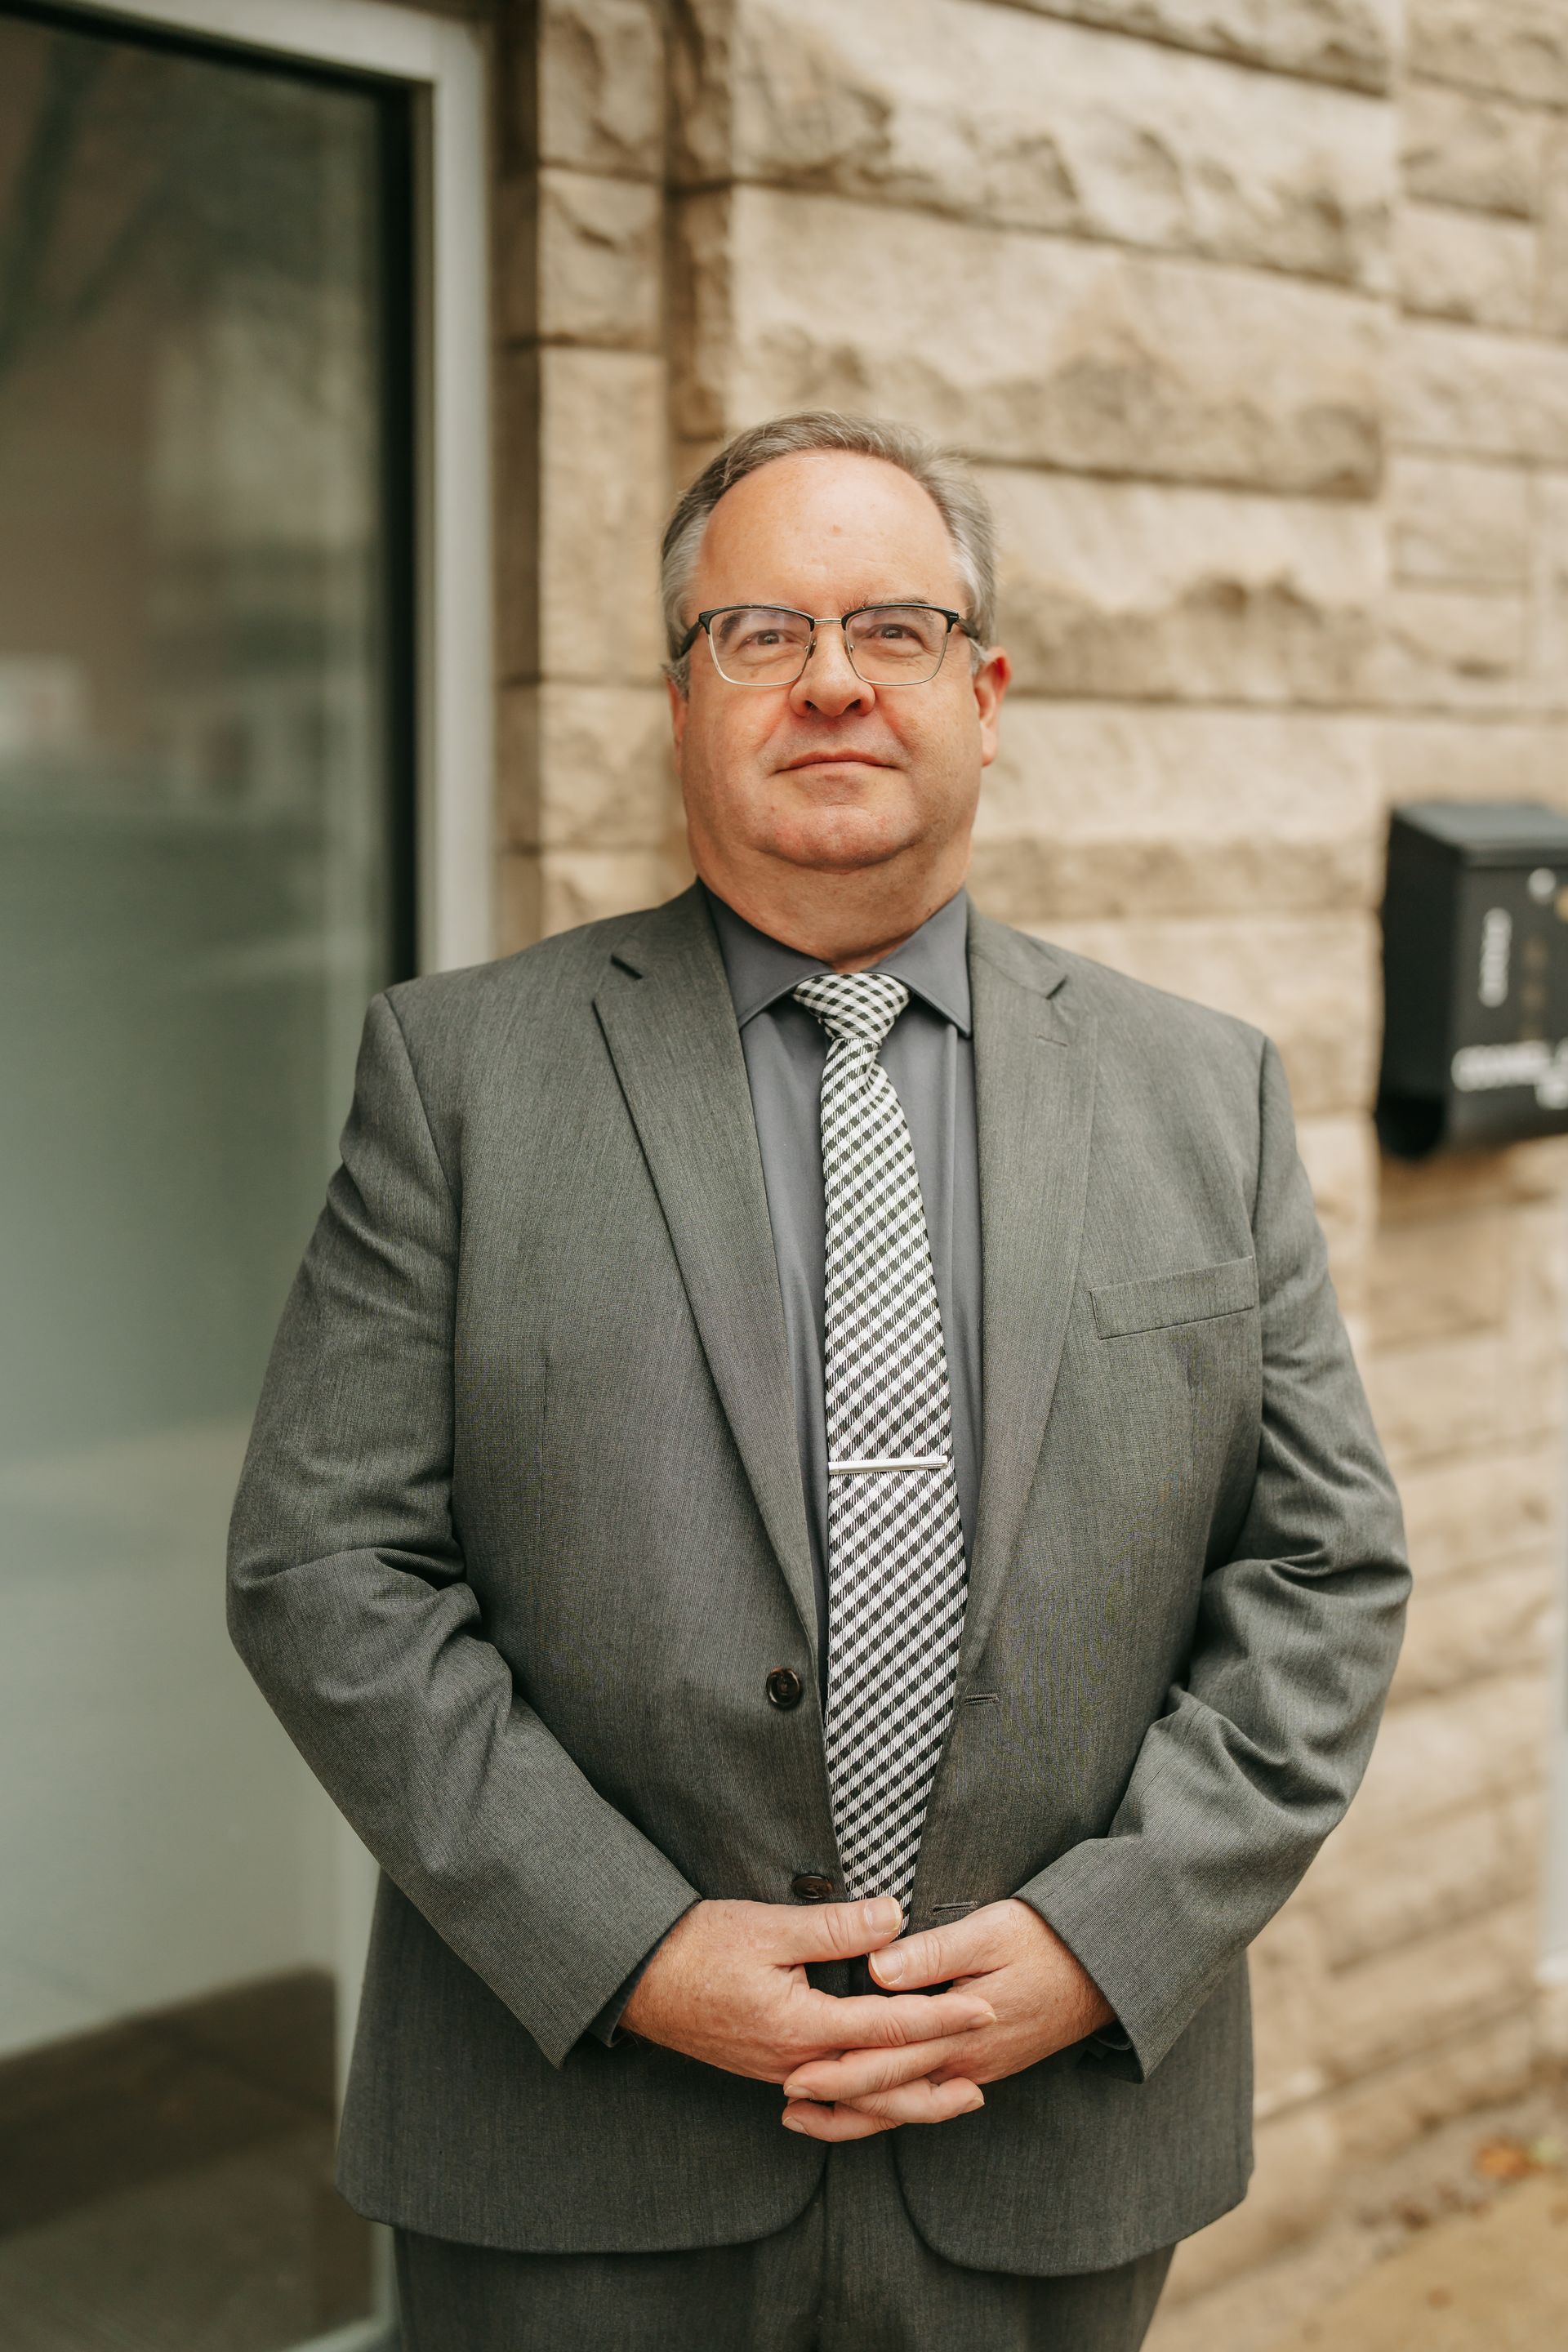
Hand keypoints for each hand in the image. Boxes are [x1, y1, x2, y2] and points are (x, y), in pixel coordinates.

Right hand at [620, 1896, 994, 2124]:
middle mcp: (795, 2063)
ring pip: (855, 2101)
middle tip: (983, 2079)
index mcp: (800, 2027)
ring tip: (948, 2100)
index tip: (986, 2007)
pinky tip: (880, 2098)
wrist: (637, 1978)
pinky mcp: (769, 2069)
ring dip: (905, 2101)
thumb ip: (834, 1928)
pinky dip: (865, 2102)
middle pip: (879, 2086)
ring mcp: (780, 2072)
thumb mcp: (767, 1926)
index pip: (888, 2028)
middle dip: (935, 2082)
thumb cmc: (698, 1946)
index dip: (942, 2018)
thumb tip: (895, 1917)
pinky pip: (830, 2098)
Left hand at [779, 1899, 1113, 2140]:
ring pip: (910, 2105)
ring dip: (862, 2114)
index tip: (793, 2073)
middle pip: (891, 2093)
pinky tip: (877, 2104)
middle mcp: (966, 2062)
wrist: (1106, 1970)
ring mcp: (978, 2068)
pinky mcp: (986, 2065)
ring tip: (814, 2117)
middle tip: (787, 2106)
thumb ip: (932, 1953)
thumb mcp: (990, 1932)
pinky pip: (931, 2098)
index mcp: (959, 2030)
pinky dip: (897, 2106)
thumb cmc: (1045, 1941)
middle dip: (838, 2102)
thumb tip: (878, 1968)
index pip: (887, 2059)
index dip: (838, 2069)